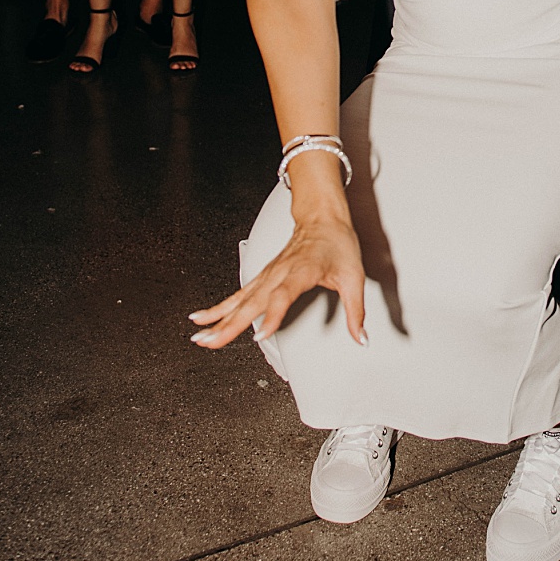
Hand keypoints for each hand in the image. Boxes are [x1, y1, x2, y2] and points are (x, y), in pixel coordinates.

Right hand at [189, 219, 366, 348]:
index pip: (283, 295)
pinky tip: (202, 319)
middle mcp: (279, 273)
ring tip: (199, 337)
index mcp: (301, 271)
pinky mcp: (262, 277)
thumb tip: (360, 338)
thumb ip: (356, 311)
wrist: (322, 217)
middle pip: (252, 301)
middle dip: (230, 324)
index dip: (272, 315)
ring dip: (217, 319)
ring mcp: (267, 274)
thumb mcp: (354, 277)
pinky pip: (237, 295)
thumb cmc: (337, 243)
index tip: (260, 334)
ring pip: (239, 300)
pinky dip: (218, 308)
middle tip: (211, 343)